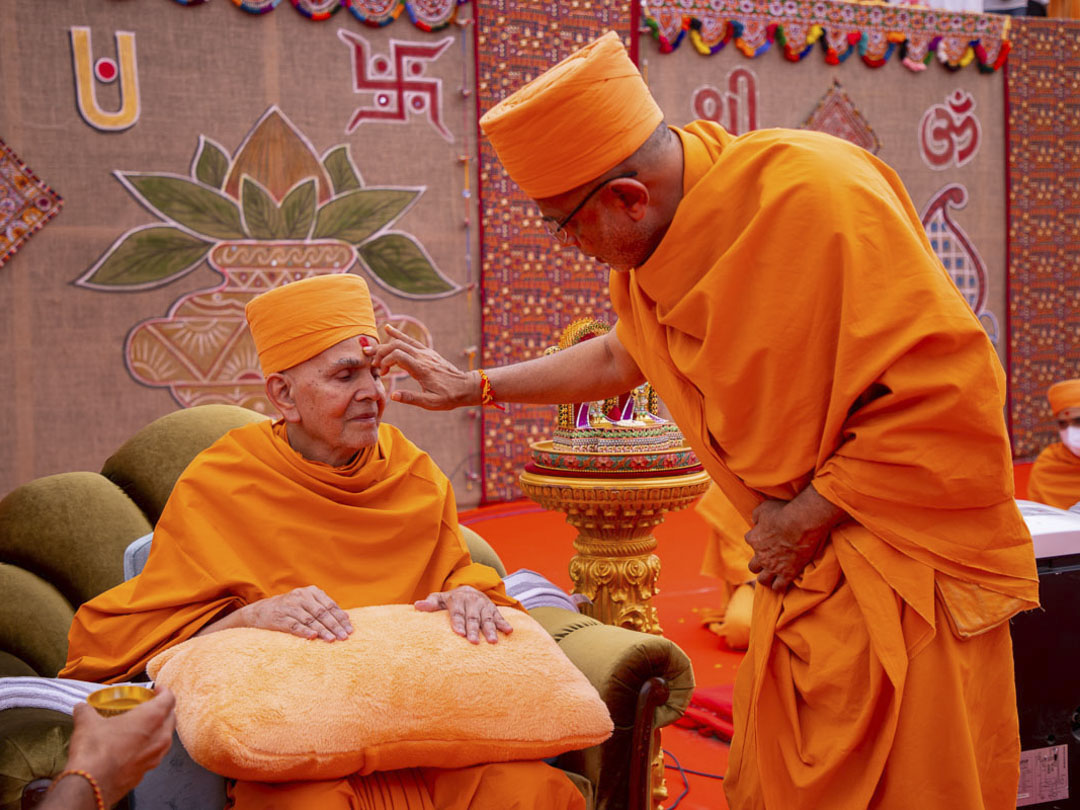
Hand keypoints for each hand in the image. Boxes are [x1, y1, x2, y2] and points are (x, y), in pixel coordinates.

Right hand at [64, 686, 176, 807]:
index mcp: (152, 718)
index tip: (156, 690)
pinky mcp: (147, 770)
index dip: (164, 691)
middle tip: (150, 707)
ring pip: (166, 737)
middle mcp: (160, 737)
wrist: (90, 786)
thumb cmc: (95, 752)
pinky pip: (155, 754)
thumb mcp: (87, 724)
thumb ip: (86, 711)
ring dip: (159, 729)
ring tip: (143, 727)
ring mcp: (156, 756)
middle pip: (171, 717)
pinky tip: (135, 748)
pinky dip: (149, 747)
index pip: (169, 699)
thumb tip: (81, 708)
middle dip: (163, 710)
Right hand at [241, 586, 353, 640]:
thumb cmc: (291, 608)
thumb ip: (324, 608)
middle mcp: (301, 597)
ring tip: (332, 639)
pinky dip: (304, 631)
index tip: (350, 629)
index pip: (330, 605)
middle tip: (344, 637)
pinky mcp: (279, 618)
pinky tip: (313, 637)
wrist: (261, 611)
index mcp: (310, 592)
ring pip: (310, 619)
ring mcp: (289, 607)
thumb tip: (346, 617)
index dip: (341, 618)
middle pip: (321, 612)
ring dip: (322, 630)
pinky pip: (294, 625)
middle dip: (334, 625)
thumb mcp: (307, 603)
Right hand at [366, 325, 478, 409]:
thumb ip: (412, 398)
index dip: (385, 361)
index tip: (383, 373)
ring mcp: (426, 352)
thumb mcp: (431, 403)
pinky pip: (410, 340)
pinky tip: (387, 328)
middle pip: (397, 345)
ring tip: (371, 348)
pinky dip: (398, 334)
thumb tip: (393, 395)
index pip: (398, 356)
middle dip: (382, 352)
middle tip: (373, 363)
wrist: (465, 387)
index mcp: (422, 369)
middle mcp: (423, 357)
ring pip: (402, 341)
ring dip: (385, 343)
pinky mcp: (427, 352)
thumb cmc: (449, 397)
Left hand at [414, 585, 513, 643]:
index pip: (457, 613)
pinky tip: (509, 632)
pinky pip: (500, 617)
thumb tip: (417, 606)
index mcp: (458, 600)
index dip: (458, 623)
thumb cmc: (451, 600)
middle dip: (474, 630)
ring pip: (487, 619)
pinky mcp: (494, 610)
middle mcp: (472, 602)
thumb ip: (430, 603)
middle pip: (473, 618)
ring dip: (491, 630)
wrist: (469, 590)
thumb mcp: (440, 599)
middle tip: (474, 642)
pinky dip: (504, 624)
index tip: (459, 633)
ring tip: (492, 641)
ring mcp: (484, 606)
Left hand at [745, 498, 831, 590]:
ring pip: (763, 580)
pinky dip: (779, 586)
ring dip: (766, 578)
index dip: (758, 539)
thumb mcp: (764, 508)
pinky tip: (783, 582)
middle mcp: (760, 555)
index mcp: (753, 539)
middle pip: (753, 566)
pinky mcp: (787, 573)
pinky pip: (778, 587)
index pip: (750, 540)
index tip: (766, 538)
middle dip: (758, 564)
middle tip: (767, 561)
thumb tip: (754, 521)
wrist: (801, 523)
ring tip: (772, 576)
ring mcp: (773, 566)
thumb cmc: (784, 512)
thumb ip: (756, 515)